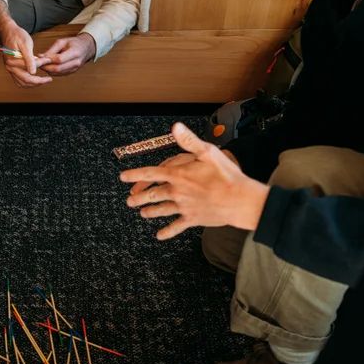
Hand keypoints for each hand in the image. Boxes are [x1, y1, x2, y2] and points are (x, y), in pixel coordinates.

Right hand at [0, 21, 52, 86]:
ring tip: (44, 80)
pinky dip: (28, 82)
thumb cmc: (17, 35)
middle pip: (25, 81)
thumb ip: (29, 59)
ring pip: (22, 83)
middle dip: (39, 81)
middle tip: (49, 79)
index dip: (41, 66)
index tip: (48, 61)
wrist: (8, 31)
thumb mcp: (26, 44)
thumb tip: (33, 72)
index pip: (29, 69)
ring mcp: (10, 69)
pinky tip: (36, 79)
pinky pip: (19, 81)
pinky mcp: (12, 69)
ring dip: (33, 84)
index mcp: (12, 61)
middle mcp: (10, 67)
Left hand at [37, 33, 94, 75]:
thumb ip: (51, 50)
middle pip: (58, 68)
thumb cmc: (74, 43)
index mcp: (75, 52)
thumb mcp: (62, 41)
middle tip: (37, 63)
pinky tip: (48, 66)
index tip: (39, 58)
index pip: (59, 59)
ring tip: (42, 64)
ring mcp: (74, 69)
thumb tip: (40, 57)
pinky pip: (60, 74)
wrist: (86, 48)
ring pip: (57, 73)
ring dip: (48, 70)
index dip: (48, 60)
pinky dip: (52, 72)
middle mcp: (76, 63)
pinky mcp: (71, 72)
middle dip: (46, 67)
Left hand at [119, 123, 269, 238]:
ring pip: (161, 210)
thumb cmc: (226, 175)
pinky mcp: (193, 219)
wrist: (240, 200)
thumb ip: (189, 141)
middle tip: (129, 199)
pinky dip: (167, 232)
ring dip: (150, 212)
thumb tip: (175, 128)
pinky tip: (159, 235)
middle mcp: (177, 192)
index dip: (135, 175)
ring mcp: (184, 207)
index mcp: (178, 175)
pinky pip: (176, 227)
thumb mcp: (208, 152)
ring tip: (142, 213)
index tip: (123, 177)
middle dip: (139, 197)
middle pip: (152, 194)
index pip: (150, 174)